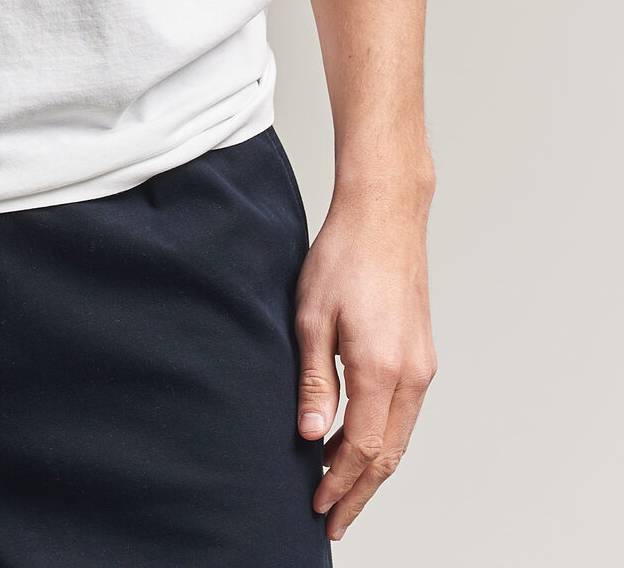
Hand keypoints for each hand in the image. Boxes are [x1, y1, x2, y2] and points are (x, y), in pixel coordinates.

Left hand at [295, 175, 436, 541]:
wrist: (384, 215)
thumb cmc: (343, 256)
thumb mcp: (311, 317)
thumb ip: (315, 380)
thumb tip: (312, 436)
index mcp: (380, 369)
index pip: (363, 449)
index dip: (338, 483)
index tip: (317, 506)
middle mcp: (411, 375)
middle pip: (389, 456)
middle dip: (358, 492)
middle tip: (332, 520)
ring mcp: (422, 365)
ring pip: (400, 437)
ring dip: (372, 469)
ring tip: (340, 489)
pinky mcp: (422, 354)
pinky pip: (405, 414)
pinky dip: (384, 439)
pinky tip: (360, 442)